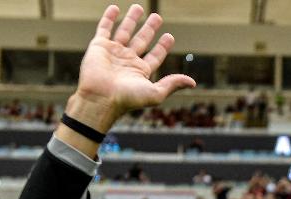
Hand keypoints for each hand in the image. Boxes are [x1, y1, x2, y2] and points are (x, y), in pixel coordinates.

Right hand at [69, 4, 195, 130]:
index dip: (162, 47)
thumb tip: (192, 83)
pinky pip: (104, 28)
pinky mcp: (98, 46)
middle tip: (157, 17)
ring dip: (132, 19)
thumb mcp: (155, 92)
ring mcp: (113, 52)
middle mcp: (127, 61)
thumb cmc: (127, 98)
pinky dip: (108, 18)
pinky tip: (114, 8)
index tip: (169, 36)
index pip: (155, 56)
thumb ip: (172, 84)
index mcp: (140, 71)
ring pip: (124, 31)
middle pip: (141, 40)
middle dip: (149, 29)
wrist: (100, 97)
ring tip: (139, 7)